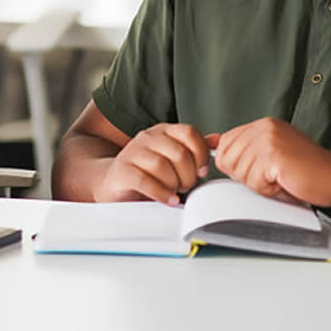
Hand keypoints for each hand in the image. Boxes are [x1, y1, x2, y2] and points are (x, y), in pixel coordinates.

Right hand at [94, 123, 211, 204]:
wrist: (113, 183)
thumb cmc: (147, 173)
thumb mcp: (172, 158)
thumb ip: (194, 149)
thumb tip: (217, 141)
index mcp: (164, 131)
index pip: (190, 133)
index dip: (201, 154)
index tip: (201, 171)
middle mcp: (148, 137)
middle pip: (179, 153)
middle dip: (188, 176)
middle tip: (185, 186)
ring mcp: (132, 152)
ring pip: (162, 166)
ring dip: (174, 184)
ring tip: (174, 192)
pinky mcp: (122, 171)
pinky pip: (145, 181)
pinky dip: (161, 193)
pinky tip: (168, 199)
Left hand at [211, 118, 330, 205]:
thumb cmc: (309, 172)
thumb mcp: (271, 155)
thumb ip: (245, 151)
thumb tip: (213, 146)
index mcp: (262, 125)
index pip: (224, 146)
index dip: (237, 165)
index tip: (259, 169)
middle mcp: (264, 127)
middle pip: (226, 160)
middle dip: (247, 177)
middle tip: (274, 175)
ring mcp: (268, 139)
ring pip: (239, 174)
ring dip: (260, 184)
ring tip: (282, 177)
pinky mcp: (273, 155)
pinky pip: (254, 182)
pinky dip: (269, 190)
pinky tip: (285, 181)